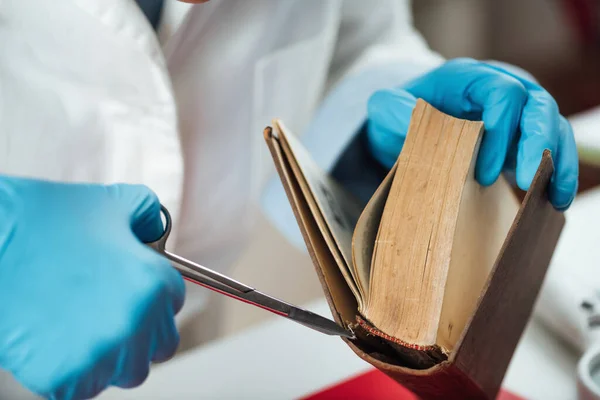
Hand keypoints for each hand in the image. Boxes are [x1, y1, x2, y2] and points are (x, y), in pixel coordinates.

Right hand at [0, 177, 184, 398]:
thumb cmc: (42, 221)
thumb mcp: (111, 203)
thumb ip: (146, 215)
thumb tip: (154, 228)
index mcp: (155, 284)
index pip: (173, 305)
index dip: (150, 296)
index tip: (128, 291)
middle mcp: (137, 323)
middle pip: (157, 346)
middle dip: (138, 332)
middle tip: (104, 312)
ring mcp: (102, 355)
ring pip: (124, 372)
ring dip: (110, 356)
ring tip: (77, 325)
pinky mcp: (64, 378)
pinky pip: (82, 387)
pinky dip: (72, 372)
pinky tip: (53, 340)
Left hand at [366, 58, 578, 209]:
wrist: (406, 126)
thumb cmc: (398, 114)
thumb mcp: (384, 108)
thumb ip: (392, 110)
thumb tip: (409, 123)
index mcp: (469, 79)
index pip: (503, 92)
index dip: (500, 128)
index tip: (482, 170)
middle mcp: (500, 90)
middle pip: (538, 106)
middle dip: (536, 143)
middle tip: (525, 180)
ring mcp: (515, 113)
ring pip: (552, 125)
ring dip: (555, 160)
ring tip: (553, 195)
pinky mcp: (521, 138)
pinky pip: (551, 148)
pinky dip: (558, 171)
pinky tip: (556, 198)